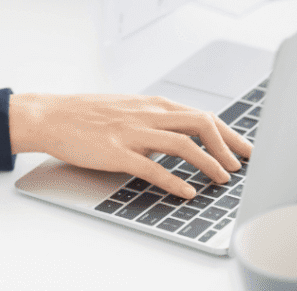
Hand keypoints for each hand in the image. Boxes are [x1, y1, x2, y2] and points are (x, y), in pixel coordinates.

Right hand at [9, 93, 252, 198]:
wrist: (52, 115)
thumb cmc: (88, 114)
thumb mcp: (128, 109)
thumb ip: (155, 120)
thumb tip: (183, 137)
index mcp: (152, 104)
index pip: (202, 115)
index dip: (228, 134)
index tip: (245, 150)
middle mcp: (147, 114)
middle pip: (201, 124)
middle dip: (226, 146)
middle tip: (240, 167)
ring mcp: (132, 132)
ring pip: (182, 143)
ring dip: (208, 163)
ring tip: (222, 180)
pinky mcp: (116, 151)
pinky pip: (151, 167)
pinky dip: (174, 180)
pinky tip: (186, 192)